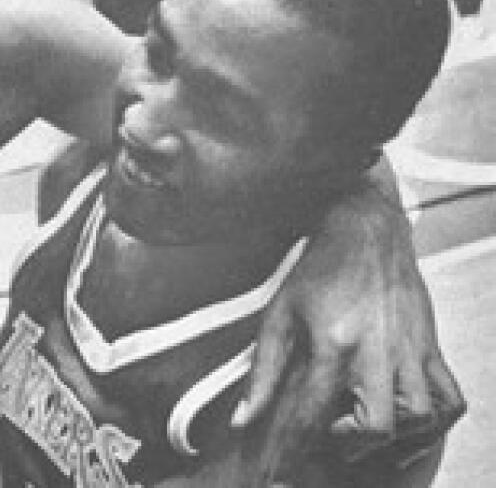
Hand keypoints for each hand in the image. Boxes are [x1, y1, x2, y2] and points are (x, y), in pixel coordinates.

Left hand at [232, 182, 465, 480]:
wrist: (366, 229)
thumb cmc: (320, 268)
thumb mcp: (279, 313)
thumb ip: (261, 371)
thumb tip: (243, 419)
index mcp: (332, 342)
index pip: (313, 413)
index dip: (295, 448)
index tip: (281, 467)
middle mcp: (376, 350)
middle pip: (376, 427)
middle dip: (349, 448)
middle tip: (328, 440)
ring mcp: (410, 351)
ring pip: (419, 418)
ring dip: (392, 437)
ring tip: (362, 430)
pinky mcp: (431, 348)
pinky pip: (449, 400)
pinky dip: (433, 423)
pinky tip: (407, 425)